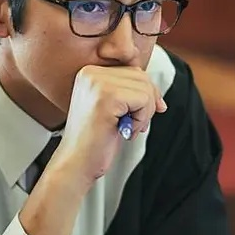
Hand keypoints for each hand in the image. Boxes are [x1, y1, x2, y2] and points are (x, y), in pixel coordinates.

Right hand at [53, 65, 167, 184]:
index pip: (133, 71)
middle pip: (141, 77)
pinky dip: (141, 119)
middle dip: (147, 104)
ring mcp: (97, 83)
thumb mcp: (113, 108)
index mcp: (89, 72)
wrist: (77, 163)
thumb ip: (130, 92)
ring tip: (127, 128)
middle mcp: (90, 72)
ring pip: (145, 88)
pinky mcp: (106, 97)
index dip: (145, 94)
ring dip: (144, 114)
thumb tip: (157, 94)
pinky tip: (124, 130)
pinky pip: (143, 99)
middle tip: (132, 125)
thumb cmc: (95, 140)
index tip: (140, 115)